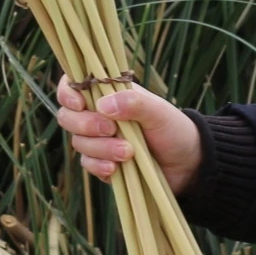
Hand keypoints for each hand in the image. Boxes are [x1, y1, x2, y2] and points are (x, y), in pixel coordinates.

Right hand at [55, 75, 202, 194]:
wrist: (188, 165)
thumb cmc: (173, 128)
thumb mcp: (157, 111)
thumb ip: (133, 102)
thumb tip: (103, 105)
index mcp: (107, 93)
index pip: (73, 85)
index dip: (68, 93)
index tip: (79, 103)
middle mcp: (97, 115)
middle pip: (68, 116)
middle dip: (85, 124)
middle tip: (110, 129)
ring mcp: (99, 141)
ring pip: (78, 142)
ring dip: (99, 148)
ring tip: (128, 152)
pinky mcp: (103, 164)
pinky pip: (88, 165)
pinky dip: (99, 166)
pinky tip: (116, 169)